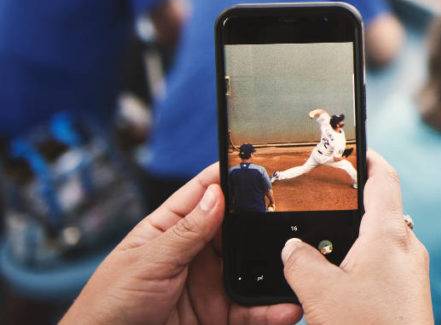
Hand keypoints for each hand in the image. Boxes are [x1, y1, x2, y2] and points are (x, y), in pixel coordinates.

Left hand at [62, 164, 300, 323]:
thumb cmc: (108, 305)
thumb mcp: (146, 262)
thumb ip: (185, 231)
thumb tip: (217, 194)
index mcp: (170, 229)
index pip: (203, 194)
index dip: (228, 177)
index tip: (257, 165)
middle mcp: (195, 253)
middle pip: (237, 229)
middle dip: (264, 223)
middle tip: (293, 217)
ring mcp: (209, 284)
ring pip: (250, 270)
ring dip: (273, 269)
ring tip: (296, 267)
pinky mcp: (219, 314)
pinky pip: (251, 310)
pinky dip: (270, 310)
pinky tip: (285, 307)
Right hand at [282, 150, 431, 323]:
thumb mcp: (319, 292)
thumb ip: (301, 261)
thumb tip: (293, 248)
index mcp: (390, 233)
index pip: (385, 178)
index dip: (370, 157)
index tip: (356, 146)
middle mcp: (408, 248)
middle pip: (383, 210)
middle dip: (355, 203)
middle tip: (327, 197)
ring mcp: (413, 274)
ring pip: (383, 242)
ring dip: (357, 238)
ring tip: (324, 243)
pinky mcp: (410, 298)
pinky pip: (386, 267)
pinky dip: (363, 264)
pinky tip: (340, 282)